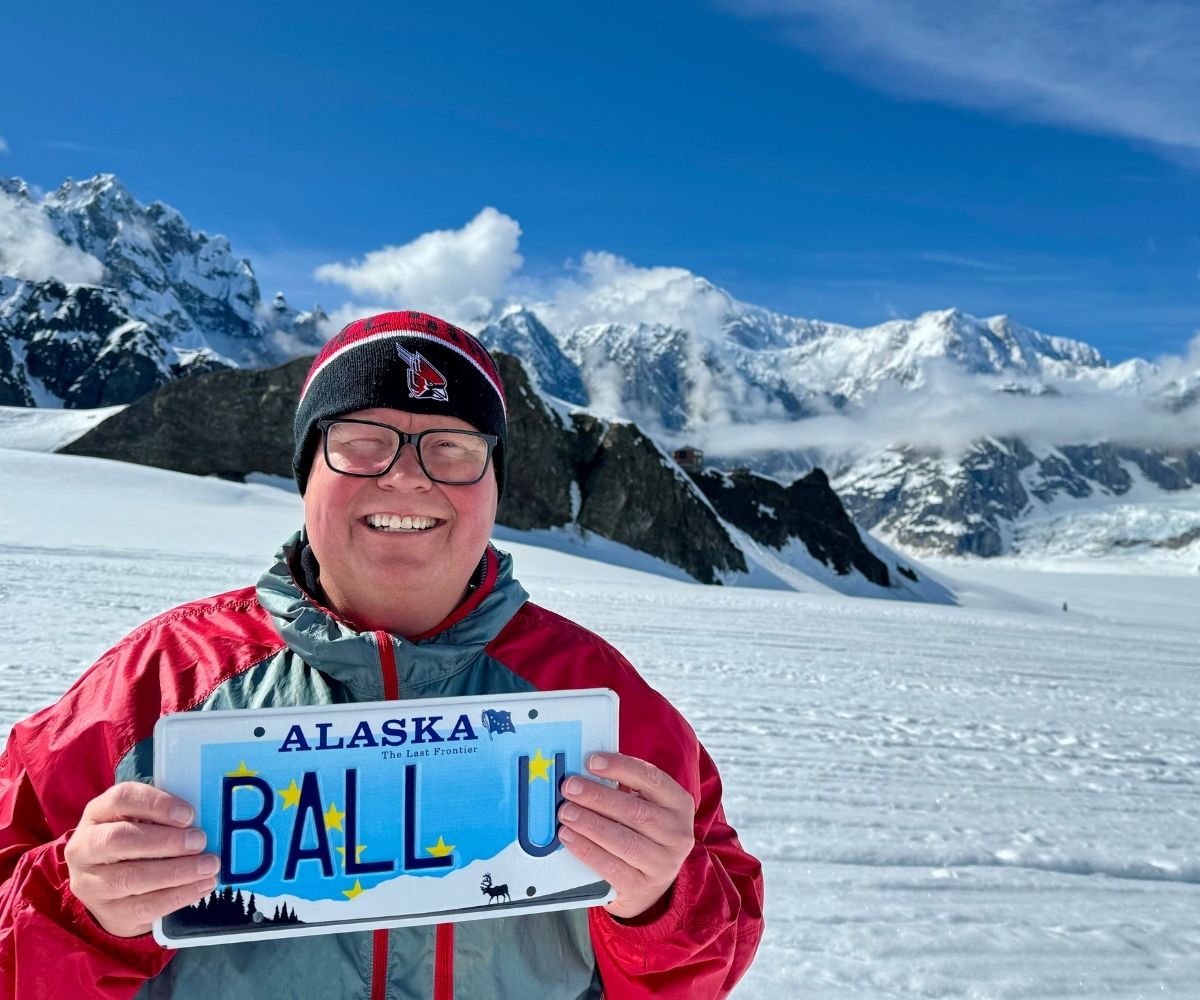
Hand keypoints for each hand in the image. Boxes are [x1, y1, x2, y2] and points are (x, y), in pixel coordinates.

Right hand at [65, 782, 218, 937]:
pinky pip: (144, 907)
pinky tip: (203, 885)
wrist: (112, 891)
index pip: (120, 799)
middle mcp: (84, 848)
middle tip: (199, 841)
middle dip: (165, 840)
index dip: (156, 804)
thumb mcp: (144, 822)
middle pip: (119, 839)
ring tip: (209, 865)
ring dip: (177, 871)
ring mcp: (91, 884)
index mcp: (97, 814)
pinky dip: (179, 895)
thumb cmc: (137, 844)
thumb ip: (165, 816)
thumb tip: (202, 819)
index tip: (188, 814)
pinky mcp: (108, 913)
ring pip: (131, 878)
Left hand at [557, 752, 694, 920]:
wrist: (651, 887)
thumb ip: (623, 790)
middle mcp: (678, 834)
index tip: (592, 761)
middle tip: (570, 787)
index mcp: (679, 805)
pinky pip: (611, 866)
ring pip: (623, 840)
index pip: (652, 779)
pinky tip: (569, 837)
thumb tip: (584, 773)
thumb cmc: (642, 835)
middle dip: (597, 797)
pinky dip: (586, 849)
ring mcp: (663, 864)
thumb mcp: (646, 808)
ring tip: (566, 812)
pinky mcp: (643, 887)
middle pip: (635, 811)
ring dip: (590, 823)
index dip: (621, 767)